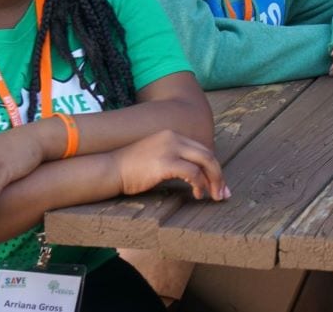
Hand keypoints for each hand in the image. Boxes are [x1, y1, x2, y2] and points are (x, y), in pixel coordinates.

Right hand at [110, 130, 227, 199]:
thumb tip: (195, 176)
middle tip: (223, 193)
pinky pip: (193, 173)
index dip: (213, 167)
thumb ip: (174, 160)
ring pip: (205, 162)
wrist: (109, 170)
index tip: (218, 183)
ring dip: (213, 181)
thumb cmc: (130, 169)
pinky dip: (200, 185)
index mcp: (172, 135)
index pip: (201, 149)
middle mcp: (174, 137)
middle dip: (219, 175)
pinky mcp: (165, 162)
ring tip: (214, 197)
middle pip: (208, 154)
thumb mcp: (156, 157)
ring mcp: (170, 148)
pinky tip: (197, 195)